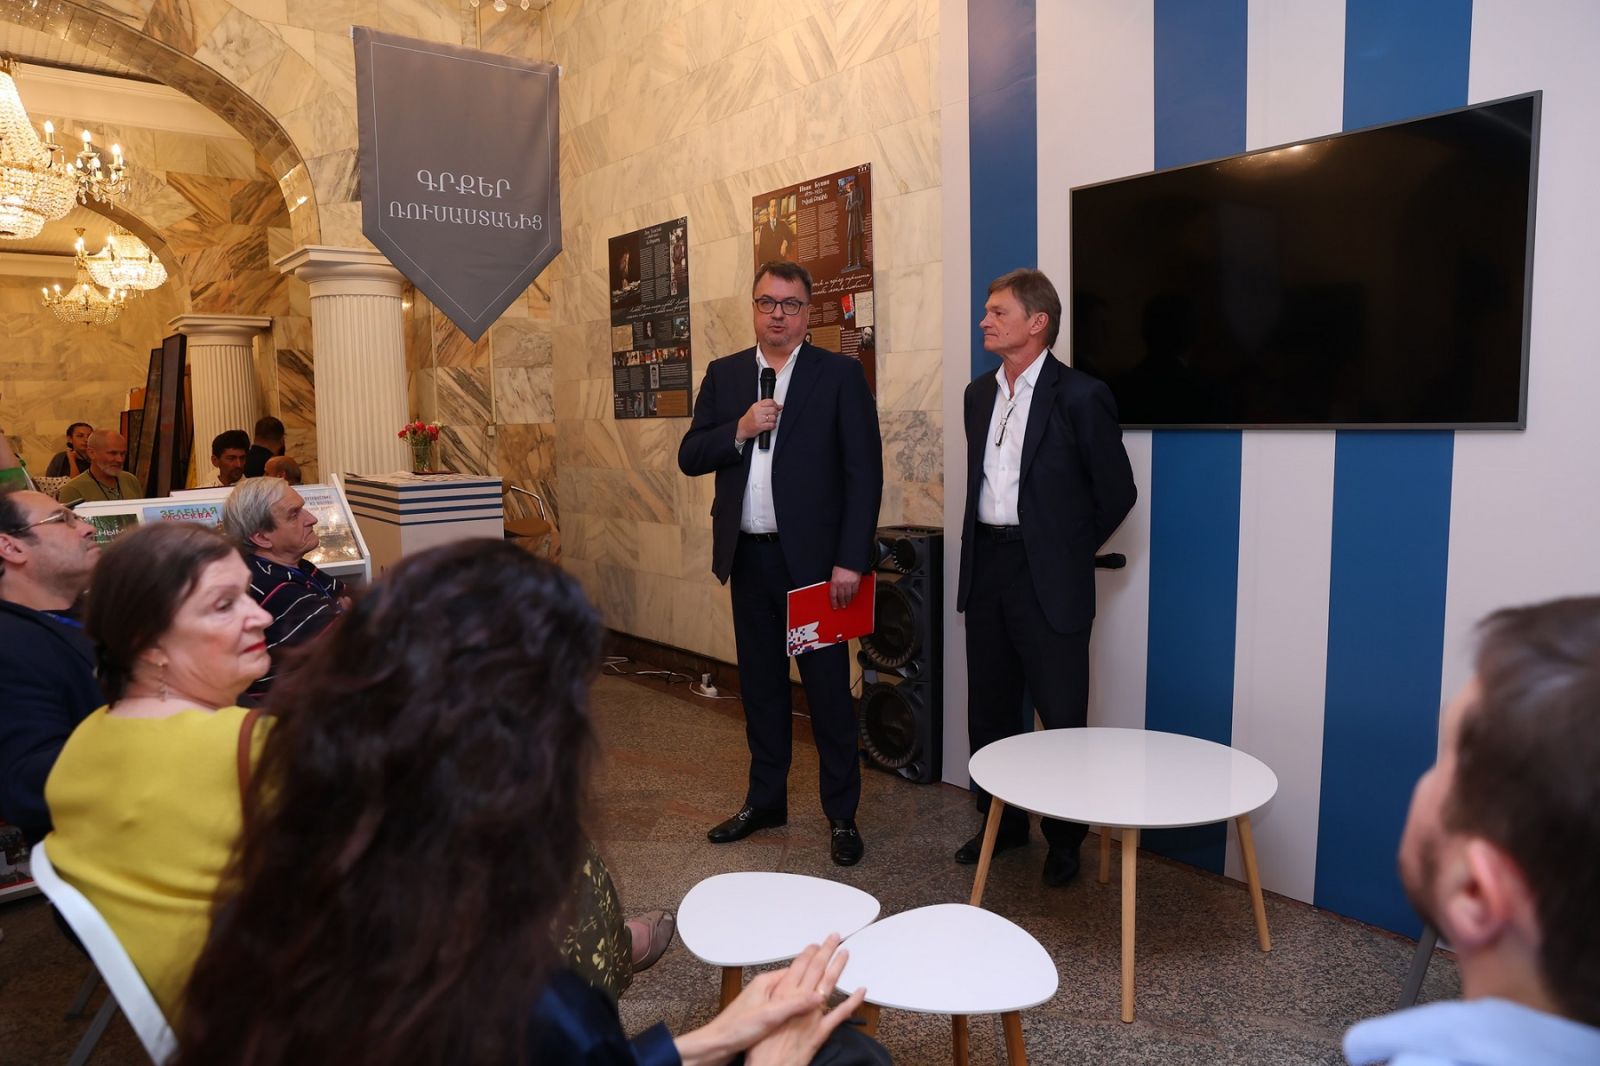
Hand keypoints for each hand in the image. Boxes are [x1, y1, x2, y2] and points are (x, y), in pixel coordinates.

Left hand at [673, 935, 853, 1065]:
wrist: (717, 1045)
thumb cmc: (735, 1029)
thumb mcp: (768, 1016)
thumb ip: (793, 1004)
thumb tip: (818, 994)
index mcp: (767, 983)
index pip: (797, 966)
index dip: (815, 957)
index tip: (827, 946)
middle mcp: (765, 989)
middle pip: (795, 972)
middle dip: (812, 961)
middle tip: (826, 949)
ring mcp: (763, 1001)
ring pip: (791, 987)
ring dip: (806, 979)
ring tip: (819, 973)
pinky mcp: (762, 1015)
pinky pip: (786, 1001)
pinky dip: (798, 998)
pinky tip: (801, 1004)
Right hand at [737, 399, 782, 443]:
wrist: (743, 428)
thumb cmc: (750, 419)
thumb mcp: (756, 409)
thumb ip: (767, 406)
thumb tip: (780, 406)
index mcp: (756, 406)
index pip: (770, 401)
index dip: (775, 405)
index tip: (776, 407)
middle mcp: (757, 411)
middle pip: (773, 409)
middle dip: (776, 413)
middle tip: (774, 415)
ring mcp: (758, 419)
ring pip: (773, 417)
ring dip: (774, 420)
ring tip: (771, 421)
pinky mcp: (760, 426)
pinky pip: (771, 425)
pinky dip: (773, 426)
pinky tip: (770, 425)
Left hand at [829, 567, 861, 610]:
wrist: (850, 559)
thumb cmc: (841, 565)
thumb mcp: (834, 574)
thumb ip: (834, 582)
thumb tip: (834, 590)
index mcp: (834, 581)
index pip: (833, 595)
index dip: (834, 602)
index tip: (835, 606)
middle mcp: (841, 583)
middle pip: (841, 597)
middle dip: (842, 602)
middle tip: (842, 605)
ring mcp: (849, 583)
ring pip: (848, 595)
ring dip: (848, 600)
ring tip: (847, 603)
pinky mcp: (856, 582)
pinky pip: (855, 592)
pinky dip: (853, 596)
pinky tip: (853, 597)